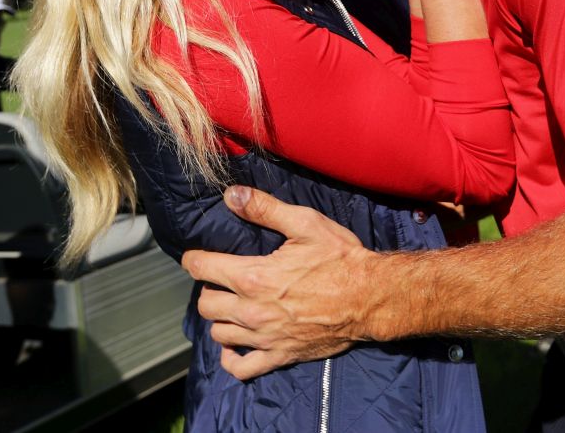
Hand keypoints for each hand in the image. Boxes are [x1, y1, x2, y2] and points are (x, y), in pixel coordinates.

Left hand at [181, 185, 380, 379]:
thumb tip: (231, 195)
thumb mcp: (305, 223)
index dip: (194, 260)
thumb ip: (265, 209)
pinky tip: (236, 344)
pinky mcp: (280, 356)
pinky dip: (232, 359)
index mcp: (254, 276)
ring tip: (232, 307)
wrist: (370, 297)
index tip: (196, 257)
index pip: (203, 269)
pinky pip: (241, 368)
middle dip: (208, 288)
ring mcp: (265, 337)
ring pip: (219, 334)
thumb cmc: (340, 258)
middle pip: (206, 304)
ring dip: (220, 319)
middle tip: (221, 280)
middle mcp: (253, 310)